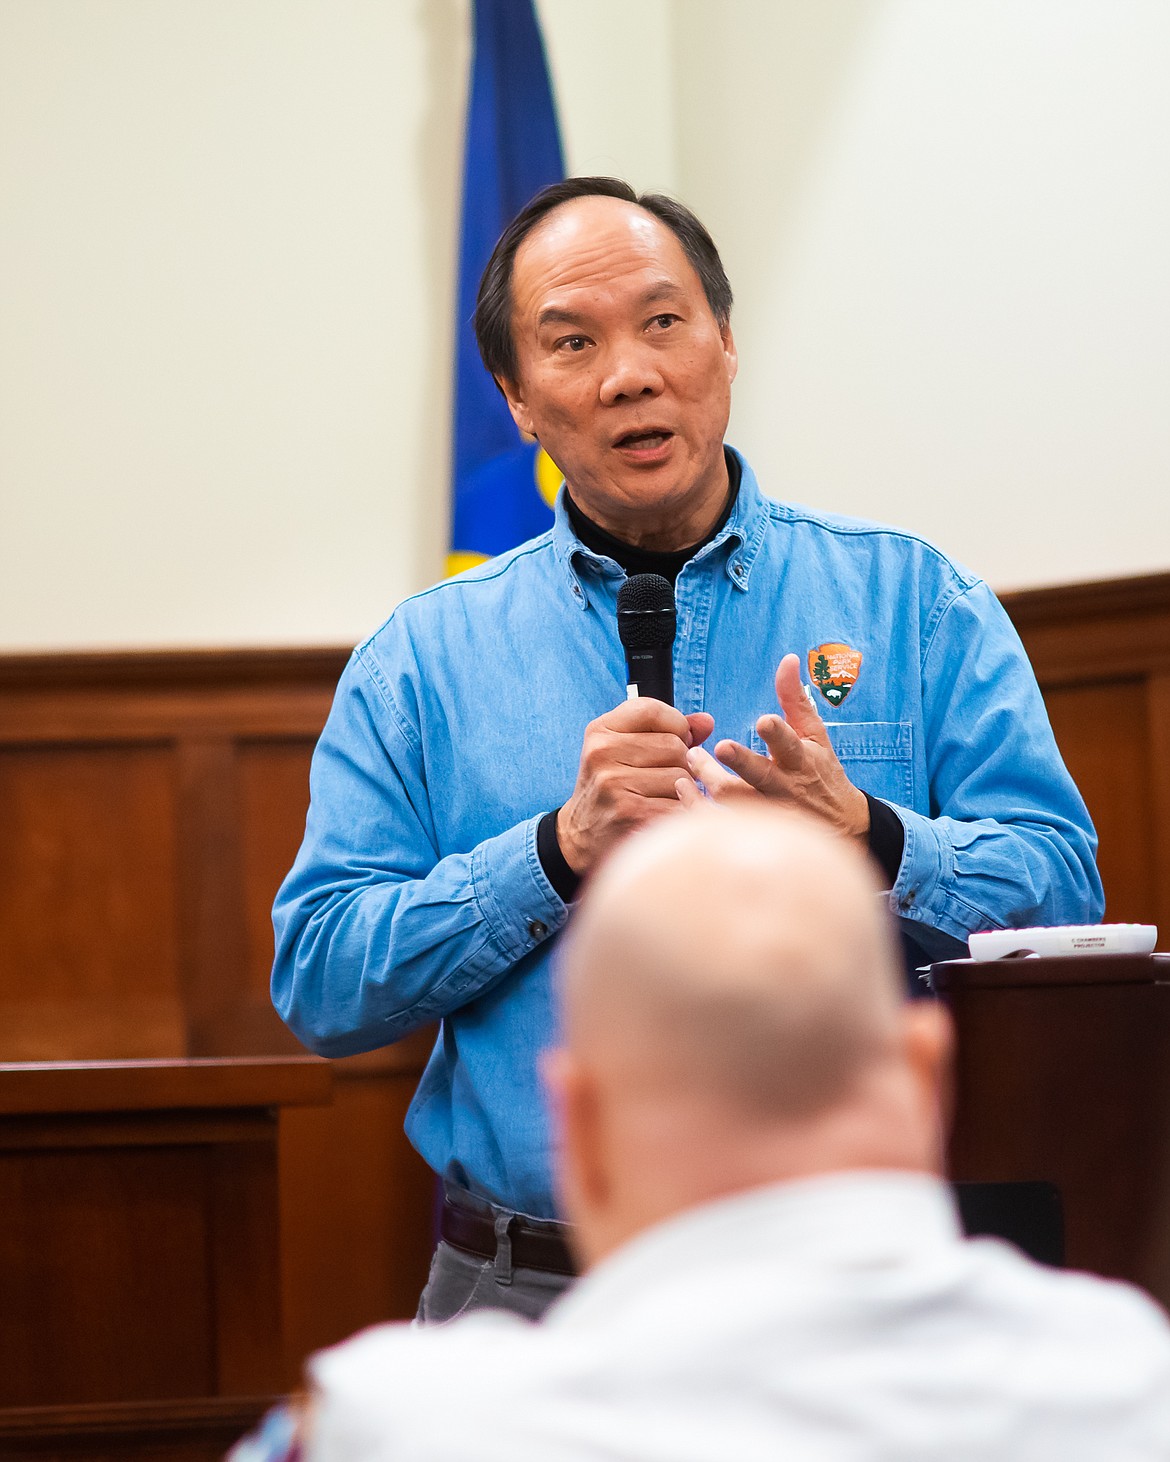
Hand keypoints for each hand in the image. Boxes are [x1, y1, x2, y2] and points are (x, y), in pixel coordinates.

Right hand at [558, 699, 714, 874]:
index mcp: (600, 731)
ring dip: (682, 790)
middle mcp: (602, 753)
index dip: (675, 724)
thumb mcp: (625, 748)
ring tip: (660, 797)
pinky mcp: (630, 812)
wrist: (582, 834)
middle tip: (663, 779)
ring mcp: (614, 783)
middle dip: (680, 763)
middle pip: (675, 745)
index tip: (674, 740)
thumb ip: (667, 729)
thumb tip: (707, 722)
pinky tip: (661, 814)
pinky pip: (679, 803)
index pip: (653, 710)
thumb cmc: (613, 786)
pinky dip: (679, 811)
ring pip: (681, 775)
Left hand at [676, 654, 868, 841]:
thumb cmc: (822, 773)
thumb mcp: (815, 734)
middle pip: (760, 776)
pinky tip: (683, 790)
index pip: (790, 744)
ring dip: (709, 782)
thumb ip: (795, 698)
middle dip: (741, 761)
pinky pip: (722, 822)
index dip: (777, 734)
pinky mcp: (755, 830)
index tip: (764, 721)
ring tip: (688, 764)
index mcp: (800, 759)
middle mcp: (785, 786)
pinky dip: (699, 808)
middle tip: (719, 748)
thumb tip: (788, 659)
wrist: (840, 825)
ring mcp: (770, 811)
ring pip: (737, 801)